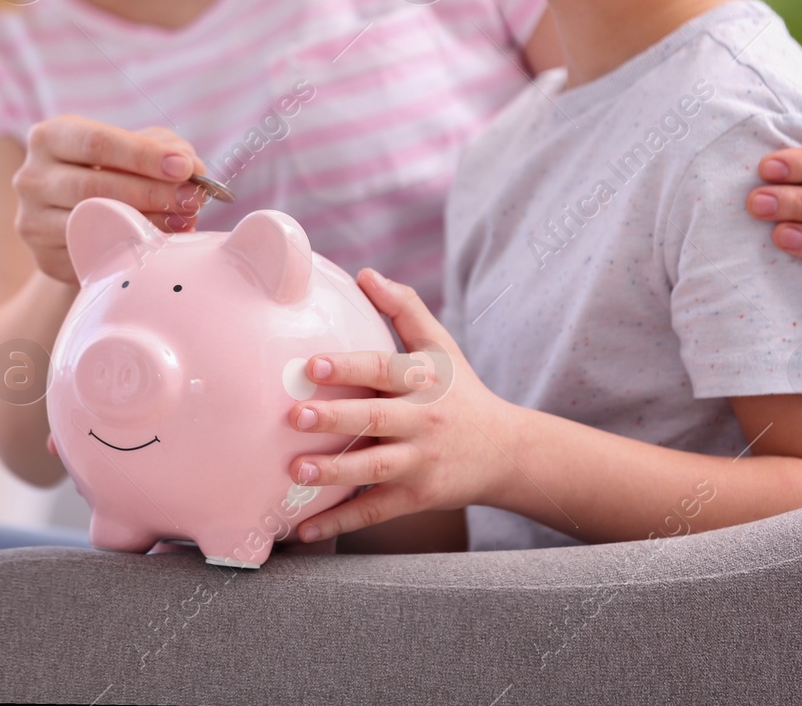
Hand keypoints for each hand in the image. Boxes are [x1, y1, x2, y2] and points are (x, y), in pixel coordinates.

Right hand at [12, 115, 207, 283]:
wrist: (77, 220)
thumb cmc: (112, 172)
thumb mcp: (134, 148)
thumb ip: (163, 148)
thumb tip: (192, 167)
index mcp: (50, 137)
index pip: (97, 142)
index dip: (143, 155)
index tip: (184, 167)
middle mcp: (32, 178)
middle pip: (94, 186)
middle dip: (151, 192)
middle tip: (192, 198)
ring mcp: (33, 221)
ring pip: (93, 224)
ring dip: (147, 224)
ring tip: (184, 221)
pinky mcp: (45, 258)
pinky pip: (92, 255)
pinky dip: (131, 250)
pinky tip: (159, 244)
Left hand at [287, 270, 511, 541]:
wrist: (506, 451)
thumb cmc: (461, 390)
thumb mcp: (441, 346)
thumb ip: (404, 308)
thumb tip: (364, 274)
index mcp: (424, 380)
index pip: (385, 369)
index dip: (350, 366)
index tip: (313, 364)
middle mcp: (423, 420)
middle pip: (376, 418)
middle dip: (335, 418)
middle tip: (295, 416)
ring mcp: (421, 461)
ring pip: (374, 469)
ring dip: (334, 472)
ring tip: (296, 469)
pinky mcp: (417, 496)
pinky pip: (376, 510)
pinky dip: (341, 522)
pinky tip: (305, 529)